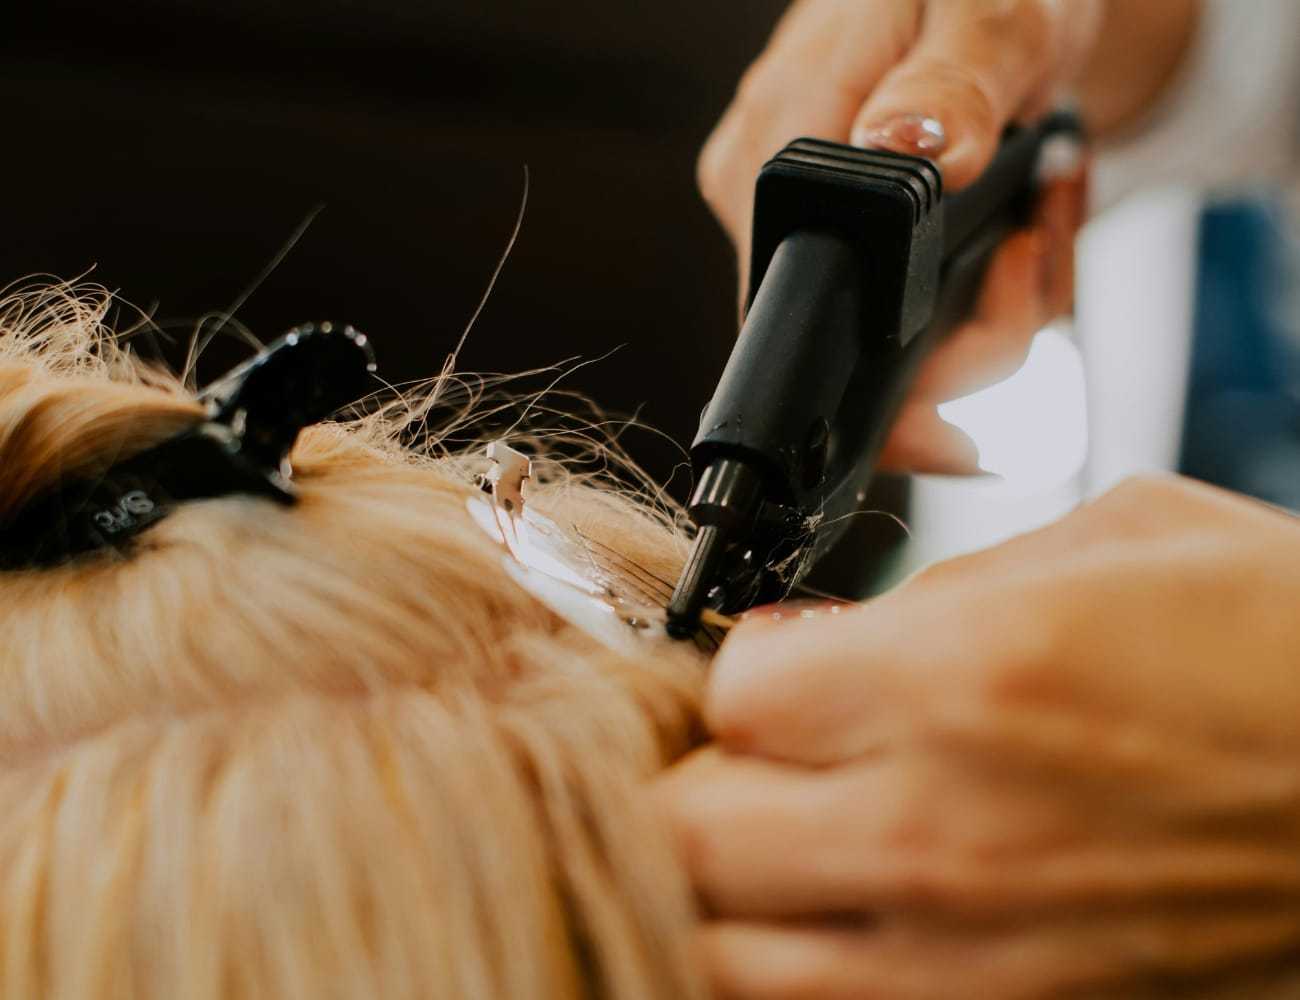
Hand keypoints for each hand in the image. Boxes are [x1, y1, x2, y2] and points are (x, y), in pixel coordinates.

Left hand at [658, 476, 1299, 997]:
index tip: (782, 663)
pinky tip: (845, 918)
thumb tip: (835, 631)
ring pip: (732, 957)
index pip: (733, 692)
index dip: (747, 667)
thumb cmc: (1294, 645)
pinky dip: (805, 969)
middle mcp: (949, 830)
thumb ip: (943, 585)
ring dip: (727, 894)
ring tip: (774, 846)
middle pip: (694, 833)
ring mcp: (980, 957)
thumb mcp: (1120, 539)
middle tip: (751, 758)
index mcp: (967, 677)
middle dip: (704, 782)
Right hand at [701, 0, 1102, 472]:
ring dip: (1002, 304)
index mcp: (774, 143)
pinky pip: (922, 318)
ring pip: (903, 350)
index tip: (966, 422)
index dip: (882, 394)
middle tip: (1036, 248)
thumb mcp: (988, 11)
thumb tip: (909, 153)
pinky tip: (1022, 219)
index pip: (797, 325)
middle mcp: (771, 202)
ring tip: (1041, 207)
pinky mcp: (854, 242)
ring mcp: (812, 229)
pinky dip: (994, 288)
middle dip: (978, 334)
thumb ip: (950, 84)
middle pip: (857, 357)